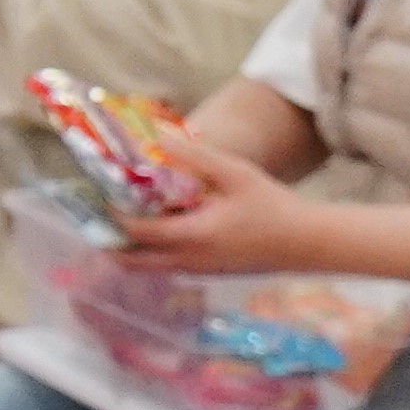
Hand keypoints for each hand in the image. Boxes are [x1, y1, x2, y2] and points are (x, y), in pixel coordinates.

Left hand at [109, 124, 300, 269]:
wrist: (308, 243)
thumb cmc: (273, 206)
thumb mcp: (235, 174)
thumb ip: (195, 156)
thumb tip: (157, 135)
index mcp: (191, 237)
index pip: (135, 232)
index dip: (113, 214)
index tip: (102, 194)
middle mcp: (188, 261)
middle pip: (130, 261)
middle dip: (111, 241)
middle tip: (101, 218)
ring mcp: (197, 272)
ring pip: (148, 267)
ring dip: (131, 249)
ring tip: (125, 220)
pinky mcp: (208, 274)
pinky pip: (168, 267)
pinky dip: (153, 253)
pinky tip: (160, 227)